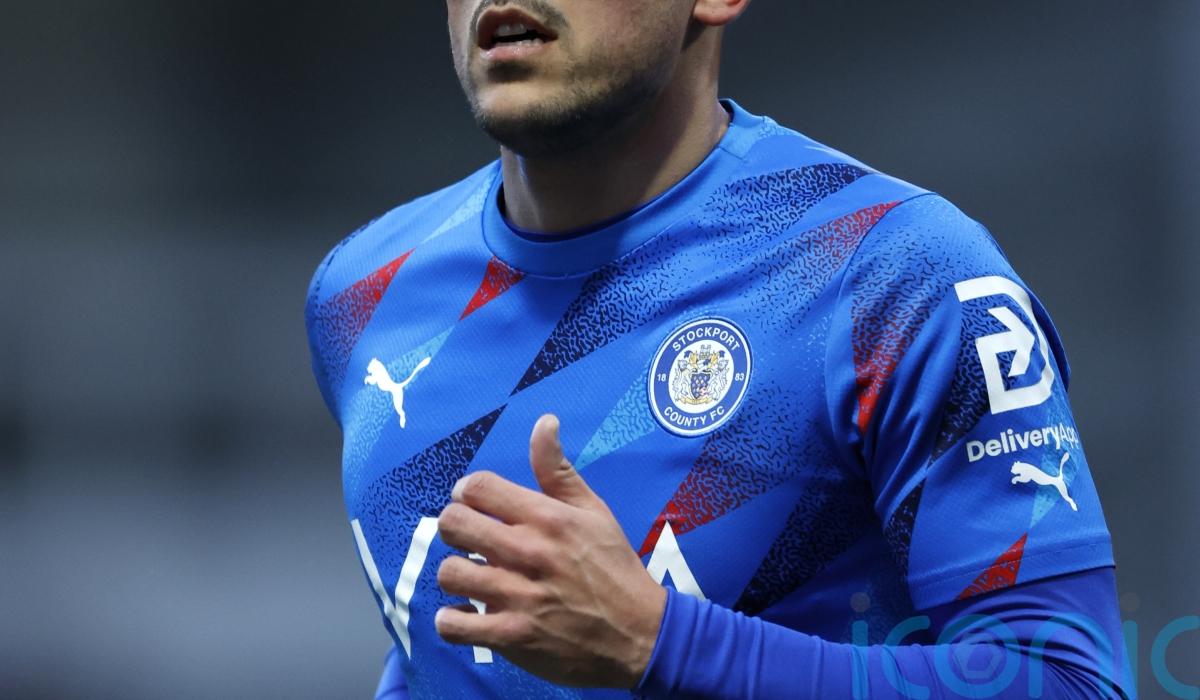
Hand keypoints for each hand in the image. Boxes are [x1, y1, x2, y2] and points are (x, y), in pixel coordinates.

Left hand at [434, 414, 667, 687]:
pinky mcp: (512, 637)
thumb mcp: (594, 511)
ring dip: (456, 574)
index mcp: (548, 518)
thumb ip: (558, 470)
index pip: (478, 486)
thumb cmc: (615, 568)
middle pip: (453, 524)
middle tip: (470, 539)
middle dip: (455, 527)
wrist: (641, 634)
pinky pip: (454, 625)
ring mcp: (519, 597)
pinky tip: (467, 614)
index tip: (476, 504)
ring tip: (472, 577)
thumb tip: (544, 421)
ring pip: (450, 572)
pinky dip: (452, 621)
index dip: (467, 492)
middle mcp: (530, 552)